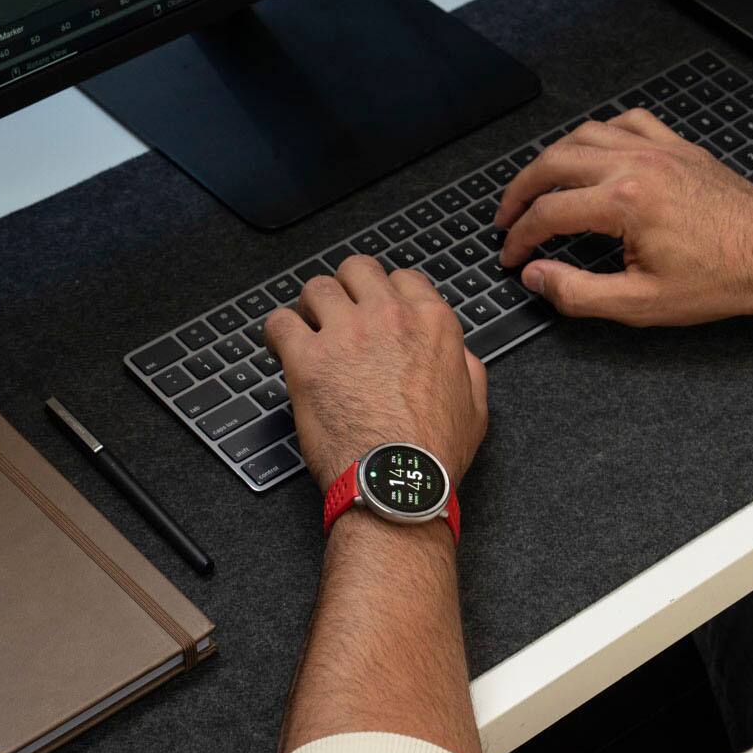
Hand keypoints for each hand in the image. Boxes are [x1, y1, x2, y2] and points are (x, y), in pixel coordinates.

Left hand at [264, 256, 488, 494]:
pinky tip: (280, 346)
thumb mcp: (475, 407)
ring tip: (307, 328)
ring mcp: (347, 335)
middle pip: (357, 269)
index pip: (402, 277)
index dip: (384, 293)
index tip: (374, 309)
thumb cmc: (433, 455)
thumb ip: (467, 367)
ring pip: (317, 288)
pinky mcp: (308, 359)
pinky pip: (280, 322)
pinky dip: (276, 332)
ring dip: (310, 306)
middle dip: (346, 287)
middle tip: (338, 312)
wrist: (398, 484)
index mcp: (432, 324)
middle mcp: (390, 318)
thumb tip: (457, 352)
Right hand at [493, 109, 752, 325]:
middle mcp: (638, 163)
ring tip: (537, 185)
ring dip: (552, 158)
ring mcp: (660, 148)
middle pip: (554, 162)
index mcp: (625, 202)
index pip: (549, 213)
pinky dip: (600, 132)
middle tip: (506, 218)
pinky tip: (592, 152)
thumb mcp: (641, 304)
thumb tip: (537, 277)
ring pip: (585, 134)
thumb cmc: (720, 281)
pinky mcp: (679, 147)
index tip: (512, 257)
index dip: (520, 238)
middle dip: (520, 191)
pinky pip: (628, 121)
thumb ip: (578, 293)